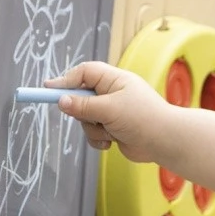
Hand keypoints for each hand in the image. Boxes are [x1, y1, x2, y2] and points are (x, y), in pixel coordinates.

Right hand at [46, 62, 172, 163]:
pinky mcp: (113, 128)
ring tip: (110, 132)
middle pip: (81, 97)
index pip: (84, 73)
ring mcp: (113, 111)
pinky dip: (99, 139)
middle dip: (83, 111)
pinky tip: (112, 142)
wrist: (165, 142)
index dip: (66, 80)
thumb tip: (61, 101)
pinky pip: (94, 132)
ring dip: (94, 128)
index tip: (49, 88)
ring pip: (86, 118)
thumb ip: (83, 106)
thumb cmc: (143, 118)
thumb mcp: (109, 109)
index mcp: (114, 80)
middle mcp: (113, 93)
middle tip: (87, 117)